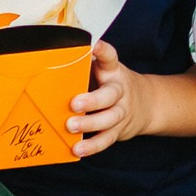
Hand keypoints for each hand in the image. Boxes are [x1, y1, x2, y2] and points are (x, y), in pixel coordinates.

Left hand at [65, 42, 145, 157]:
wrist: (147, 104)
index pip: (111, 58)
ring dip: (90, 124)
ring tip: (71, 127)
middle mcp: (120, 91)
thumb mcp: (104, 72)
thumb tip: (48, 67)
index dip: (104, 52)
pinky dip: (92, 146)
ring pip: (109, 118)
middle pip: (110, 95)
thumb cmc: (112, 86)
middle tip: (74, 104)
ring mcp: (121, 112)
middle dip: (93, 100)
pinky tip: (78, 149)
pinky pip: (106, 139)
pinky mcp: (119, 130)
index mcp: (113, 72)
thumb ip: (84, 70)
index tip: (95, 46)